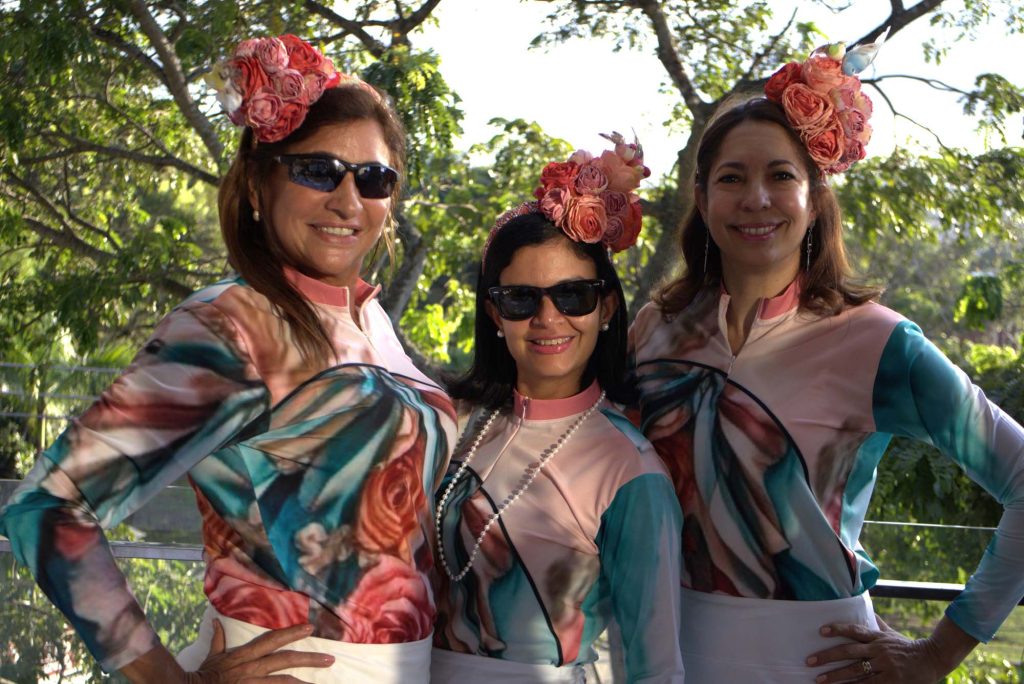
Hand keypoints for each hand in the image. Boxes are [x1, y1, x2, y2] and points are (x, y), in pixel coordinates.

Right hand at [184, 619, 334, 682]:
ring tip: (321, 683)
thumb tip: (217, 620)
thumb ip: (219, 639)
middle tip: (329, 659)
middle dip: (309, 659)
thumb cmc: (203, 676)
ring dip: (303, 683)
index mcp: (244, 656)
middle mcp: (251, 669)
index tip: (309, 628)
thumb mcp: (212, 656)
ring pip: (283, 682)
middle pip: (285, 661)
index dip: (291, 633)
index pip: (272, 640)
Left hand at [806, 615, 948, 682]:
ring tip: (819, 679)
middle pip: (849, 652)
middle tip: (809, 660)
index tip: (821, 630)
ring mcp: (885, 666)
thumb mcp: (891, 633)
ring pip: (855, 671)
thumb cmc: (907, 646)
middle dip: (827, 656)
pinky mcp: (890, 681)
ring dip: (835, 676)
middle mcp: (879, 650)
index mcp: (877, 637)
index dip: (838, 629)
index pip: (854, 630)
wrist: (932, 659)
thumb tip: (864, 606)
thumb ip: (877, 623)